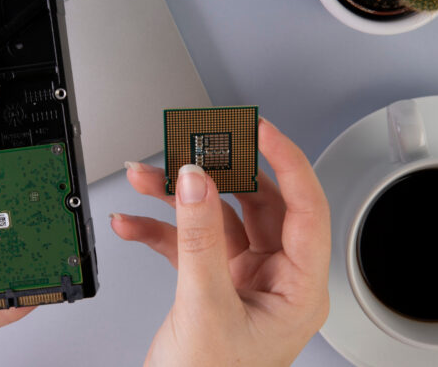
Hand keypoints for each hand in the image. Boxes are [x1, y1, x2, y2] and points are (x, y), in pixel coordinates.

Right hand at [111, 118, 330, 365]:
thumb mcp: (205, 307)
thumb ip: (200, 239)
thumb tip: (196, 182)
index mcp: (298, 288)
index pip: (305, 207)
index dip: (285, 160)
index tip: (258, 130)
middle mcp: (276, 278)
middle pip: (254, 203)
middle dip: (214, 176)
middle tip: (187, 150)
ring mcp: (242, 278)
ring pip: (215, 218)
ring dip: (176, 199)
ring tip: (145, 179)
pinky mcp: (211, 282)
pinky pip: (188, 242)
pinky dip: (159, 230)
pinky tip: (132, 222)